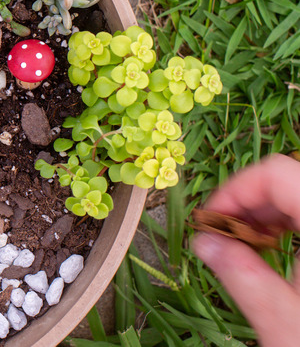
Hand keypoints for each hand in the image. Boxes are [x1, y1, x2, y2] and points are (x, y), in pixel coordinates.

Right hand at [193, 154, 299, 346]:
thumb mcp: (282, 322)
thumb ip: (241, 275)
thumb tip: (205, 243)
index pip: (278, 174)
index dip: (236, 190)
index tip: (210, 221)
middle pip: (291, 180)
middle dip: (248, 203)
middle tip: (220, 237)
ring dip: (266, 214)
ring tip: (242, 247)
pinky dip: (288, 226)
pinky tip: (271, 251)